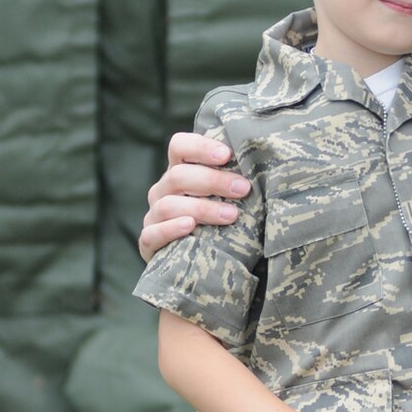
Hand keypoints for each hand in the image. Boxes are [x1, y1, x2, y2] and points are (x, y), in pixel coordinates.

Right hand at [139, 134, 250, 261]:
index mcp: (179, 172)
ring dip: (202, 208)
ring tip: (230, 215)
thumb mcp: (226, 199)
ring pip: (169, 205)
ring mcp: (154, 216)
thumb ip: (234, 184)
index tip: (227, 154)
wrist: (200, 264)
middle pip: (178, 176)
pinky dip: (171, 229)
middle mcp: (163, 191)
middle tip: (242, 189)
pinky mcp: (148, 243)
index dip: (200, 147)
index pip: (179, 147)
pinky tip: (190, 227)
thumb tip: (263, 167)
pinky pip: (153, 234)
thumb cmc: (220, 225)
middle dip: (213, 180)